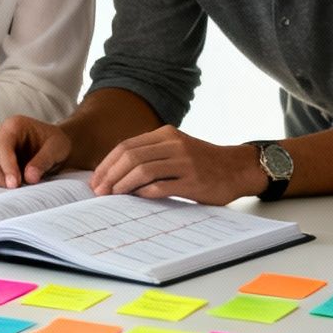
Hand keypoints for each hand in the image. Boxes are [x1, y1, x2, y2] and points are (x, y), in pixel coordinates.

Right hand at [0, 115, 72, 187]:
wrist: (55, 150)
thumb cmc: (56, 144)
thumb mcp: (58, 148)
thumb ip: (44, 160)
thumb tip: (29, 177)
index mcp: (14, 126)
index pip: (2, 143)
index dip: (6, 164)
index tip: (14, 183)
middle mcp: (0, 137)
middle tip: (17, 189)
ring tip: (17, 190)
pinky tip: (11, 190)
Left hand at [90, 126, 264, 205]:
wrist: (237, 168)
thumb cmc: (202, 163)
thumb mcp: (176, 149)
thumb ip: (151, 156)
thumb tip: (116, 175)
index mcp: (165, 134)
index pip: (126, 146)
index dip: (107, 164)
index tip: (96, 180)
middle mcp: (173, 144)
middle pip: (130, 156)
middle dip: (110, 175)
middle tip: (99, 191)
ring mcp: (184, 161)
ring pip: (143, 170)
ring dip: (123, 185)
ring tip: (113, 196)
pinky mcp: (193, 180)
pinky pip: (162, 186)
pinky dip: (145, 193)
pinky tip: (136, 199)